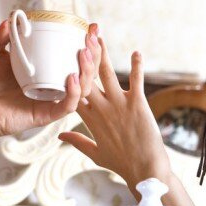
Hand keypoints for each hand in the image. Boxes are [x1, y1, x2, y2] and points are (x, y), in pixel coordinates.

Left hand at [0, 20, 99, 140]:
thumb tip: (11, 20)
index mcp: (45, 69)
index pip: (72, 55)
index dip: (87, 44)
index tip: (91, 29)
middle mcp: (52, 84)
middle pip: (84, 70)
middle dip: (94, 54)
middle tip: (91, 40)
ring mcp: (51, 100)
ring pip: (82, 88)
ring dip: (88, 70)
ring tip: (83, 54)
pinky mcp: (46, 115)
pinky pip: (67, 105)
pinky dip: (73, 92)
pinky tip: (72, 77)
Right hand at [58, 34, 171, 192]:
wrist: (145, 171)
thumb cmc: (121, 163)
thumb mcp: (95, 153)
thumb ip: (77, 141)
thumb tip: (60, 135)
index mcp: (90, 119)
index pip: (73, 92)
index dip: (67, 74)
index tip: (63, 58)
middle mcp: (101, 108)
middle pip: (86, 77)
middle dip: (82, 55)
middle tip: (79, 36)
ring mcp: (119, 104)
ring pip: (106, 73)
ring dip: (102, 53)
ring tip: (98, 35)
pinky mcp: (138, 103)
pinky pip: (136, 79)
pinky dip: (137, 65)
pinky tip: (136, 52)